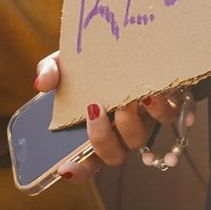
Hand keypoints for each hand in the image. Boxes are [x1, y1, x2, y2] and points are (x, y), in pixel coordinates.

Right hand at [33, 54, 176, 180]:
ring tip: (126, 97)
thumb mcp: (66, 62)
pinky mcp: (167, 105)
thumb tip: (41, 83)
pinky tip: (153, 91)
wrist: (127, 38)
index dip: (76, 170)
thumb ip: (50, 71)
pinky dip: (160, 107)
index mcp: (94, 130)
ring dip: (130, 122)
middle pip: (113, 156)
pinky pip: (169, 116)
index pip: (85, 163)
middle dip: (101, 138)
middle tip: (96, 108)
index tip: (63, 168)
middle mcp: (119, 133)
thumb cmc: (92, 60)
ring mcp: (143, 122)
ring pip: (139, 139)